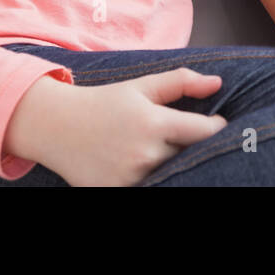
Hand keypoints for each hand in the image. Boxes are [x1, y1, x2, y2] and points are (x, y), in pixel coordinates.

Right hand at [7, 68, 228, 186]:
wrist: (56, 127)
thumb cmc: (105, 102)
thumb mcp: (142, 86)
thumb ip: (182, 82)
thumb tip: (218, 84)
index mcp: (154, 123)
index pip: (206, 132)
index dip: (216, 127)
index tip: (214, 122)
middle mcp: (145, 155)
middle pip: (190, 155)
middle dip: (194, 145)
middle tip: (186, 137)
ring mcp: (131, 178)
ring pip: (171, 172)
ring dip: (174, 163)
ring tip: (160, 148)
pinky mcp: (116, 192)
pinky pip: (150, 185)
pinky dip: (153, 177)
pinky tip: (144, 164)